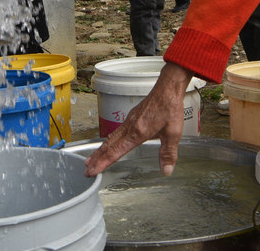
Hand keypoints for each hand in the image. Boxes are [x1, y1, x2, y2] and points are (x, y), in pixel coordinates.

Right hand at [84, 62, 192, 176]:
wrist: (167, 88)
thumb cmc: (170, 108)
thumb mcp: (173, 133)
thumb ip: (168, 153)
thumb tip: (166, 170)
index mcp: (137, 133)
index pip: (116, 152)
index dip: (103, 163)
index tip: (93, 171)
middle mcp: (129, 127)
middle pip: (108, 146)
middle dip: (96, 159)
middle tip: (86, 170)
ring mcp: (129, 121)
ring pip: (110, 138)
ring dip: (99, 151)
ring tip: (91, 159)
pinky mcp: (132, 117)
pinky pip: (115, 132)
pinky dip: (107, 141)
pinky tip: (108, 143)